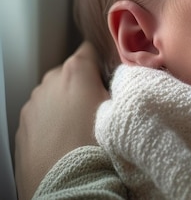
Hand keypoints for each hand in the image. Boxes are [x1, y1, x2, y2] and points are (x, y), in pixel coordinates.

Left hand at [15, 42, 108, 198]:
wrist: (68, 189)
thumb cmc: (97, 147)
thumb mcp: (122, 106)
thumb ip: (122, 82)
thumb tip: (126, 74)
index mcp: (75, 70)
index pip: (89, 48)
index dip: (103, 60)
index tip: (111, 74)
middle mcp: (50, 82)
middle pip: (71, 72)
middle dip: (84, 84)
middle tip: (101, 106)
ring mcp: (32, 106)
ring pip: (54, 94)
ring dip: (66, 103)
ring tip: (82, 128)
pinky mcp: (21, 130)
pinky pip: (41, 116)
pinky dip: (52, 123)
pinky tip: (66, 141)